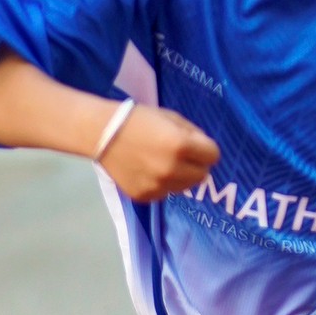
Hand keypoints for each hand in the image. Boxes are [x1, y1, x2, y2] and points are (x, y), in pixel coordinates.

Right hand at [98, 106, 220, 202]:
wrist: (102, 134)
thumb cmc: (138, 119)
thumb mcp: (171, 117)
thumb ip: (193, 133)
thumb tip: (207, 150)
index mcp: (180, 145)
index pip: (213, 156)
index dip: (206, 149)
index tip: (196, 146)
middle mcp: (172, 169)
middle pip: (202, 175)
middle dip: (196, 165)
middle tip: (181, 156)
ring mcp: (158, 186)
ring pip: (185, 187)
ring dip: (181, 176)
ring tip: (164, 163)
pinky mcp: (146, 196)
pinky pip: (166, 193)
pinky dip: (162, 184)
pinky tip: (148, 171)